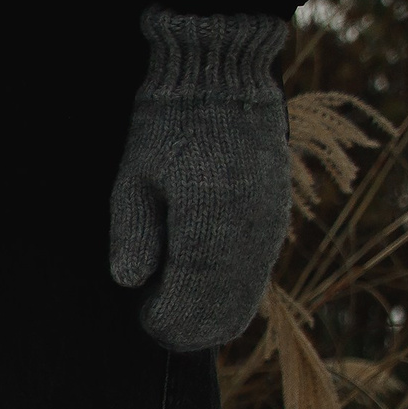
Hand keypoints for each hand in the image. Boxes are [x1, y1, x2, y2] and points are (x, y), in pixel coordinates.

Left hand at [109, 7, 292, 352]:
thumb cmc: (165, 127)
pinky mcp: (277, 216)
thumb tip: (130, 283)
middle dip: (190, 327)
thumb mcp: (133, 176)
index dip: (166, 320)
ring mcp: (268, 224)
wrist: (222, 80)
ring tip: (181, 319)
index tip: (145, 320)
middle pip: (222, 305)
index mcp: (206, 218)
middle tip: (159, 328)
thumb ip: (131, 231)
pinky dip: (236, 294)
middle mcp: (246, 228)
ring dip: (214, 315)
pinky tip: (210, 296)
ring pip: (246, 294)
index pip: (189, 295)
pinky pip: (259, 272)